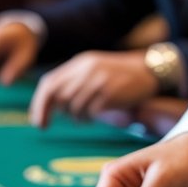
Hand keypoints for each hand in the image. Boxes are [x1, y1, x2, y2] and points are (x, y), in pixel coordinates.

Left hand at [29, 50, 158, 128]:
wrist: (149, 70)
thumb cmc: (119, 74)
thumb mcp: (94, 69)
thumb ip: (74, 81)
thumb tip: (53, 105)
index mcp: (80, 63)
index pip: (49, 83)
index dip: (39, 104)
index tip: (38, 121)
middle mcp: (87, 70)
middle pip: (58, 96)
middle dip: (53, 113)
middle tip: (52, 123)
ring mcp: (99, 81)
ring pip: (74, 107)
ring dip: (75, 117)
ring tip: (84, 117)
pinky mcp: (110, 94)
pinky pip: (91, 112)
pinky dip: (89, 118)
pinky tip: (94, 116)